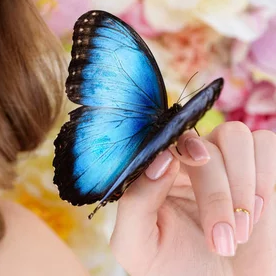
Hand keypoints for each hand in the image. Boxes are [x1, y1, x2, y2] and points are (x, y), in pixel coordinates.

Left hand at [109, 121, 275, 275]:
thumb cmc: (174, 272)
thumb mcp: (136, 246)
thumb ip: (136, 202)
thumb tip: (161, 160)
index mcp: (154, 175)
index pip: (161, 140)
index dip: (174, 149)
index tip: (180, 171)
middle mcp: (186, 164)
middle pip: (202, 144)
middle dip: (216, 194)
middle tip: (221, 241)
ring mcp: (224, 165)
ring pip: (235, 136)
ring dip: (241, 183)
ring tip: (240, 233)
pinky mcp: (258, 174)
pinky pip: (265, 144)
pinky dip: (264, 176)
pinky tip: (257, 214)